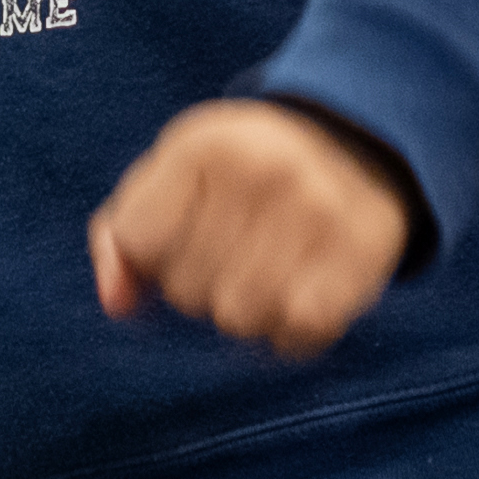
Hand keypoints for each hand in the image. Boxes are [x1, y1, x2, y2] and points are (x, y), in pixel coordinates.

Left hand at [87, 99, 414, 358]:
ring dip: (247, 312)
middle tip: (239, 247)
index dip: (156, 251)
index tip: (188, 227)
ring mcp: (316, 210)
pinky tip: (304, 292)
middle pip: (186, 291)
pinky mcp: (361, 253)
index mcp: (205, 142)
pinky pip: (295, 335)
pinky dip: (293, 331)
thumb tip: (116, 303)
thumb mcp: (176, 174)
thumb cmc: (242, 172)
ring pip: (237, 319)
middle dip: (202, 283)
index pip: (140, 243)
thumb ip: (123, 235)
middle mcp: (262, 169)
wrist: (356, 145)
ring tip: (270, 271)